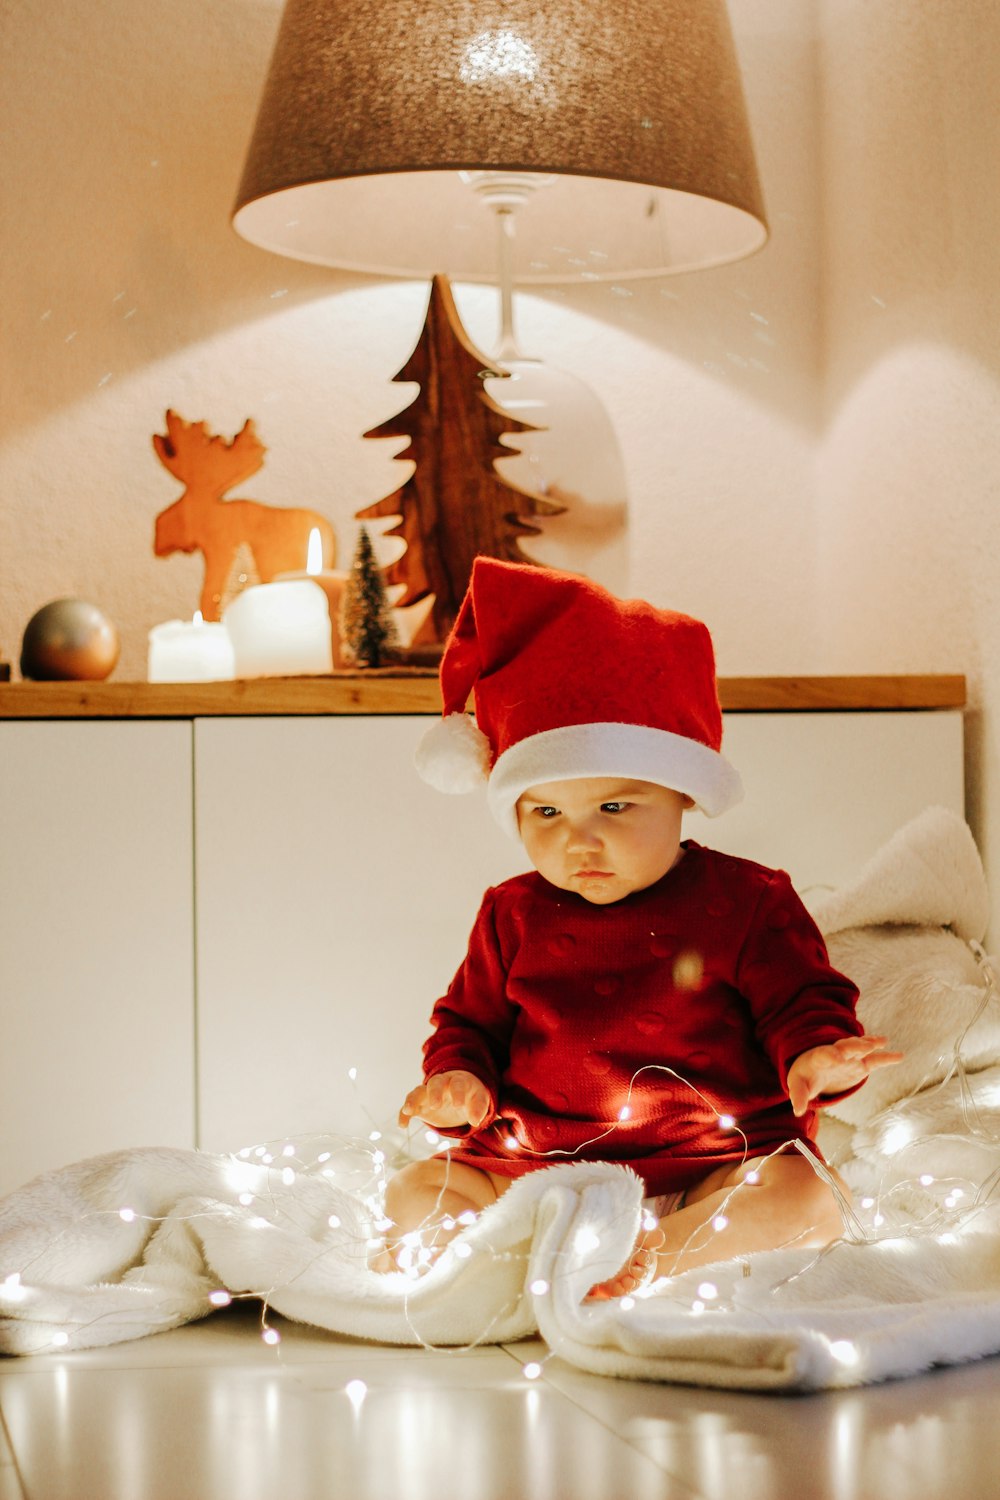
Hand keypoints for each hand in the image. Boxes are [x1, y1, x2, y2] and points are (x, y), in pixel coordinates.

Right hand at [397, 1070, 492, 1130]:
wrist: (460, 1094)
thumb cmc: (471, 1095)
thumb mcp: (480, 1099)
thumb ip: (478, 1108)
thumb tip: (475, 1121)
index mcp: (458, 1080)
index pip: (457, 1083)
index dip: (457, 1093)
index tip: (459, 1105)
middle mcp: (441, 1084)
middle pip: (435, 1083)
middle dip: (434, 1093)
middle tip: (435, 1105)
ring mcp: (428, 1093)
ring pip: (417, 1092)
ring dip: (412, 1100)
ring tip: (408, 1111)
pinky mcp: (419, 1105)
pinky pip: (408, 1107)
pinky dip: (403, 1114)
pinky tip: (402, 1125)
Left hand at [787, 1034, 903, 1116]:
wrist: (814, 1069)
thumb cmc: (805, 1076)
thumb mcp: (798, 1086)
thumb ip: (798, 1096)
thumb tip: (797, 1110)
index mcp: (817, 1058)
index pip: (824, 1055)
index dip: (831, 1056)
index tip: (838, 1059)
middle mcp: (835, 1054)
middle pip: (844, 1047)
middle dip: (854, 1046)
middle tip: (866, 1046)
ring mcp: (849, 1058)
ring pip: (860, 1048)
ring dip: (870, 1044)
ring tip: (882, 1041)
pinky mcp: (860, 1065)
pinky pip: (874, 1060)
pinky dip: (886, 1057)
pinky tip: (899, 1056)